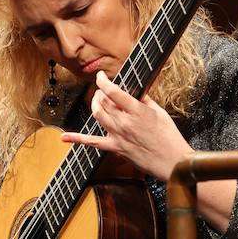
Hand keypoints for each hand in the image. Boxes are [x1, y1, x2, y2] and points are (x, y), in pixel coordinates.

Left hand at [59, 71, 190, 180]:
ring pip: (97, 116)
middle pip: (103, 103)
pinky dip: (77, 139)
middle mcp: (124, 122)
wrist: (173, 162)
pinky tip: (64, 137)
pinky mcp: (115, 148)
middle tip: (102, 90)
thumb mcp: (160, 113)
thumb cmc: (169, 138)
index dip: (103, 81)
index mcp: (137, 112)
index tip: (101, 76)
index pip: (114, 92)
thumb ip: (144, 101)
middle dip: (100, 93)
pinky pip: (92, 142)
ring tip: (97, 100)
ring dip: (94, 105)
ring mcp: (118, 136)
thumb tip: (133, 92)